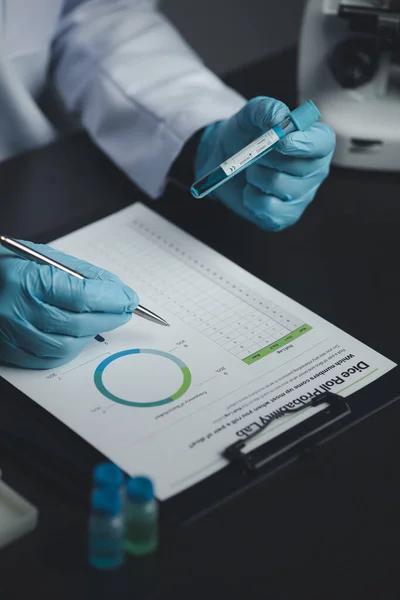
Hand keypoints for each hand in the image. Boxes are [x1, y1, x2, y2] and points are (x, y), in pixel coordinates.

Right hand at [0, 242, 137, 368]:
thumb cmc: (6, 266)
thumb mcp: (42, 256)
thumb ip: (81, 273)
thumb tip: (115, 288)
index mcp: (25, 280)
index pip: (82, 295)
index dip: (111, 298)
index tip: (128, 298)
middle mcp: (17, 311)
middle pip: (79, 323)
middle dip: (109, 317)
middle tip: (123, 309)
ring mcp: (13, 335)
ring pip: (68, 345)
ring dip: (93, 333)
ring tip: (102, 319)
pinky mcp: (10, 352)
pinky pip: (50, 358)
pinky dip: (72, 347)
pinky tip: (79, 333)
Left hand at [194, 96, 334, 230]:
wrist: (226, 161)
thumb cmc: (246, 134)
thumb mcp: (252, 114)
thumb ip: (267, 109)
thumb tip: (279, 119)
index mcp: (316, 142)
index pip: (322, 144)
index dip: (303, 144)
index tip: (280, 142)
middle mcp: (315, 171)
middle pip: (298, 167)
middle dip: (268, 158)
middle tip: (255, 153)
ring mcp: (302, 196)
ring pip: (279, 186)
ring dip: (256, 176)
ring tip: (253, 170)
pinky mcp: (286, 216)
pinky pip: (269, 209)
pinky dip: (251, 198)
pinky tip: (251, 190)